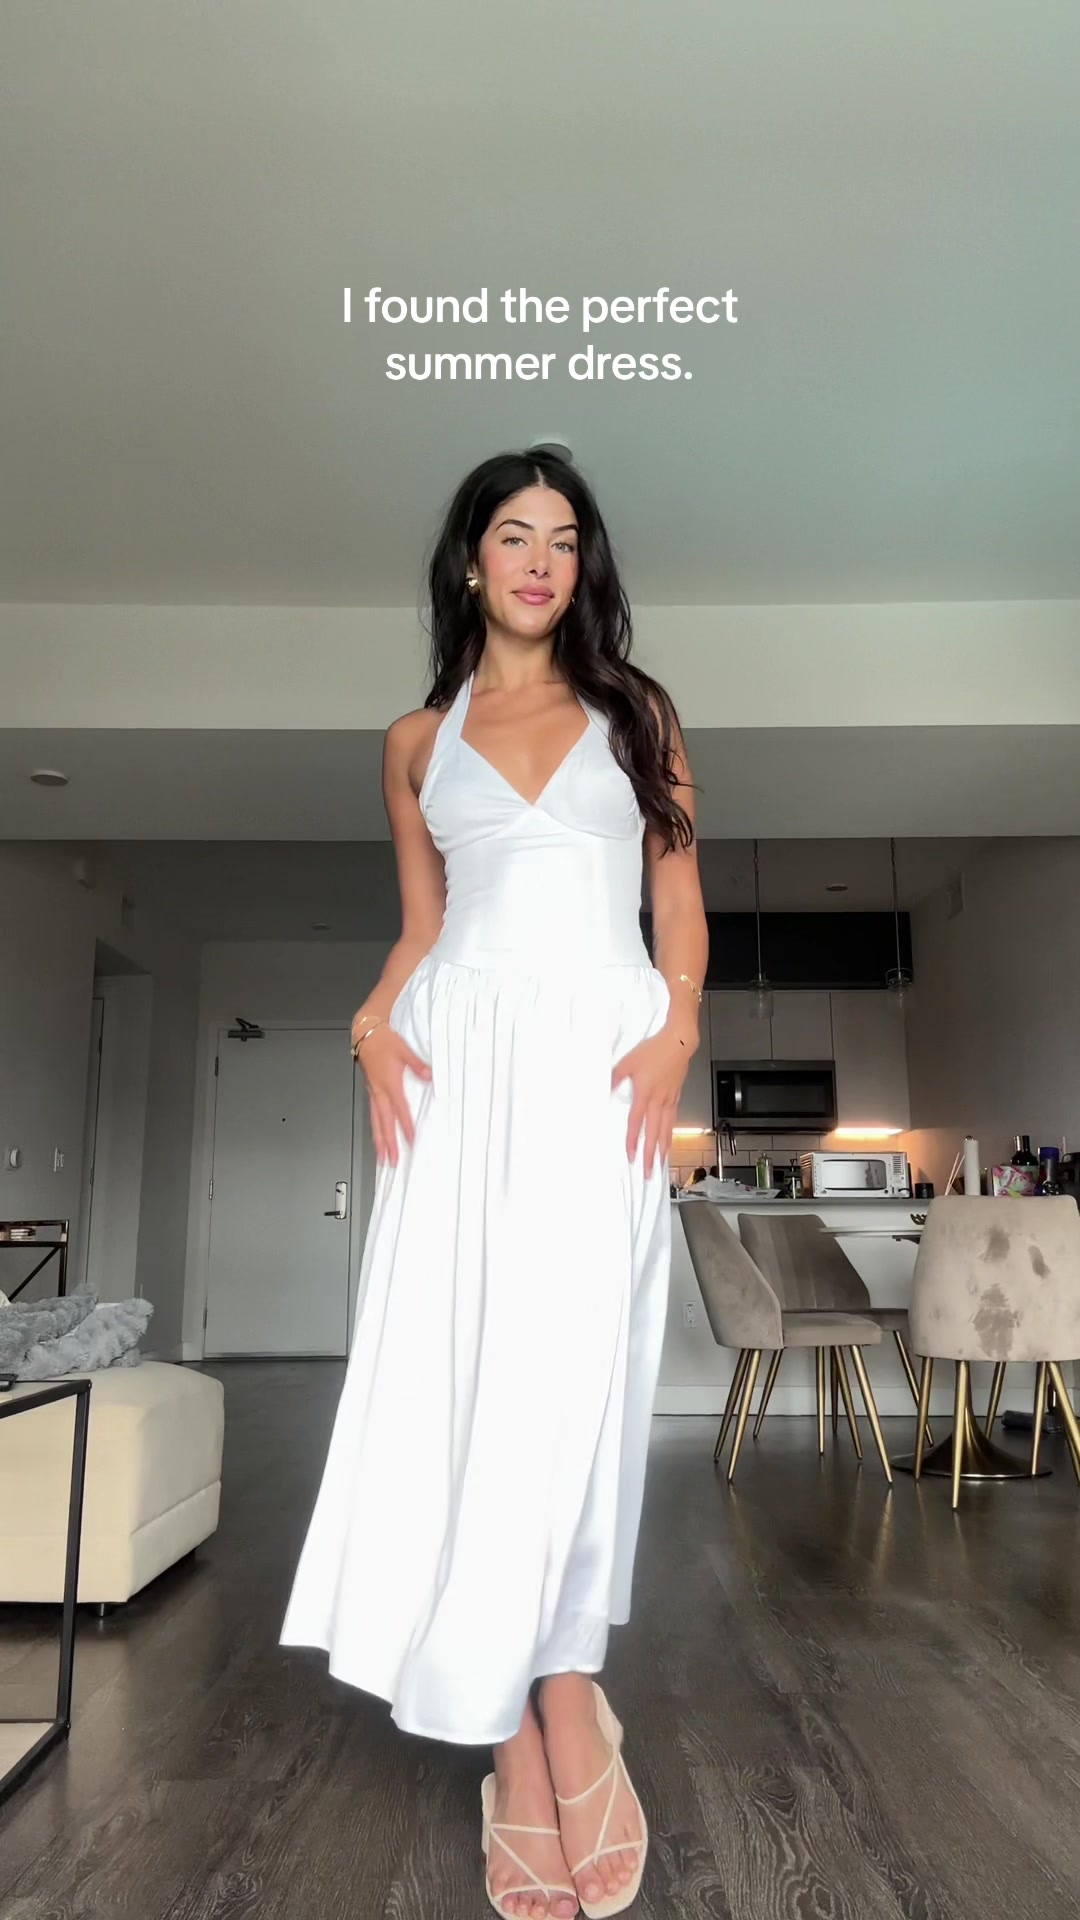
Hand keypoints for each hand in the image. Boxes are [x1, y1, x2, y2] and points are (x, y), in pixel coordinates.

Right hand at [353, 1021, 430, 1166]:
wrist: (365, 1034)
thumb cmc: (383, 1041)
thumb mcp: (404, 1050)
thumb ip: (418, 1065)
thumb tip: (430, 1076)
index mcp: (389, 1084)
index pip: (400, 1110)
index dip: (406, 1126)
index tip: (411, 1140)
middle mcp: (379, 1092)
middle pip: (384, 1123)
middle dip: (388, 1144)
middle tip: (392, 1161)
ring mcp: (373, 1093)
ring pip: (376, 1122)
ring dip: (379, 1141)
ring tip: (382, 1157)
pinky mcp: (371, 1091)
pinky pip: (373, 1115)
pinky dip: (375, 1129)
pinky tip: (378, 1136)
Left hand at [611, 1026, 692, 1175]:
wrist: (679, 1041)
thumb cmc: (654, 1050)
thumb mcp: (628, 1062)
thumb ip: (615, 1078)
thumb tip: (605, 1090)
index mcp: (645, 1094)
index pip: (637, 1123)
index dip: (633, 1141)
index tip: (631, 1156)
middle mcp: (659, 1101)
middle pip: (654, 1133)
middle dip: (650, 1155)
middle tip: (648, 1172)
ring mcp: (669, 1100)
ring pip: (666, 1130)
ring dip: (662, 1149)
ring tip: (660, 1163)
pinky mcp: (676, 1096)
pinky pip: (673, 1120)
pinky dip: (671, 1134)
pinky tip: (668, 1141)